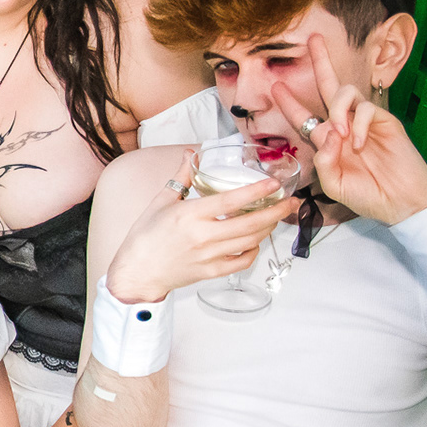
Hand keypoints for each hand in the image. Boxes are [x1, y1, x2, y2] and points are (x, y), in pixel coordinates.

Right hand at [105, 149, 298, 303]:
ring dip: (268, 228)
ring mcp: (209, 256)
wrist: (136, 272)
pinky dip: (253, 250)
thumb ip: (182, 177)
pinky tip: (255, 241)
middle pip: (250, 223)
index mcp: (190, 215)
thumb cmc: (145, 237)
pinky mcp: (211, 271)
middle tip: (291, 202)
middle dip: (276, 211)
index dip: (257, 191)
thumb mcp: (160, 202)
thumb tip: (191, 154)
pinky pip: (242, 261)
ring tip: (276, 217)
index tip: (273, 184)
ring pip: (250, 241)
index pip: (231, 201)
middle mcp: (202, 236)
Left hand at [271, 40, 426, 224]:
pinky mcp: (385, 120)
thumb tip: (328, 133)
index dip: (290, 103)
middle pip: (329, 87)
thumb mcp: (334, 184)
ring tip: (341, 133)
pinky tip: (360, 144)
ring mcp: (365, 121)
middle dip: (321, 62)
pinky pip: (366, 109)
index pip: (305, 117)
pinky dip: (359, 125)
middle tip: (313, 39)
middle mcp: (344, 125)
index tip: (275, 86)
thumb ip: (324, 162)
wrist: (401, 201)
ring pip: (346, 93)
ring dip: (337, 109)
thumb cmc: (367, 195)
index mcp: (329, 141)